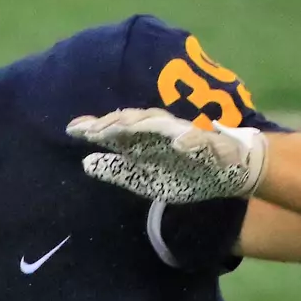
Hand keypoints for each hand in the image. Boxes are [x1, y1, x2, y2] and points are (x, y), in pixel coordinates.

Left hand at [67, 107, 267, 205]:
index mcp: (145, 141)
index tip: (72, 129)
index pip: (116, 131)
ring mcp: (186, 135)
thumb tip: (86, 162)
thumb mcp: (145, 178)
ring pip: (163, 125)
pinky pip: (200, 141)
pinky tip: (181, 144)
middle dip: (114, 124)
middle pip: (135, 122)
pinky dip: (191, 140)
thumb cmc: (184, 172)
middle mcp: (162, 133)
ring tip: (124, 127)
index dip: (95, 129)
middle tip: (93, 129)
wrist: (229, 173)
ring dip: (144, 124)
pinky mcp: (211, 145)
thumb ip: (117, 170)